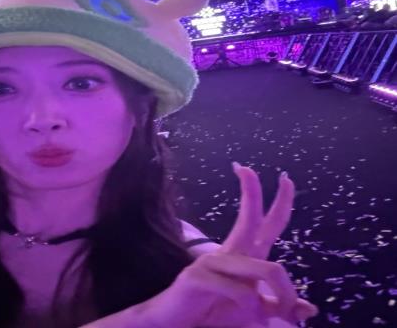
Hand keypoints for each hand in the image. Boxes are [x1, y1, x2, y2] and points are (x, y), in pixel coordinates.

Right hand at [141, 164, 317, 327]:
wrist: (174, 325)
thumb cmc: (213, 313)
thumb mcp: (252, 311)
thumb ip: (276, 306)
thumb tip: (309, 309)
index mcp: (242, 255)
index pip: (264, 224)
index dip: (279, 202)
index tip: (286, 179)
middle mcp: (228, 252)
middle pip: (251, 219)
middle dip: (254, 192)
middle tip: (263, 171)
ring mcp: (211, 262)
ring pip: (266, 269)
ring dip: (280, 298)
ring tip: (271, 318)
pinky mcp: (197, 276)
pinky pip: (242, 292)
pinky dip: (252, 310)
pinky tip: (246, 316)